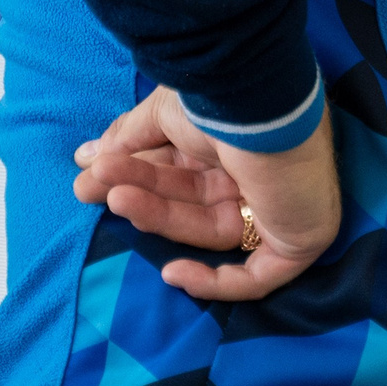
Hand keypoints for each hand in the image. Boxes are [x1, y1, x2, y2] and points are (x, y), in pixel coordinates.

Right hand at [72, 86, 341, 299]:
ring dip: (158, 217)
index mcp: (235, 141)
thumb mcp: (165, 113)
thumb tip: (87, 157)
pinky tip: (172, 272)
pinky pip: (255, 278)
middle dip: (139, 193)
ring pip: (210, 230)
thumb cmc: (222, 103)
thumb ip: (130, 137)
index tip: (89, 172)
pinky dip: (213, 282)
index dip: (135, 173)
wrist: (266, 107)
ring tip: (116, 197)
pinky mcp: (299, 242)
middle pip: (189, 198)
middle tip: (87, 189)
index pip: (180, 169)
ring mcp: (279, 207)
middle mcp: (257, 173)